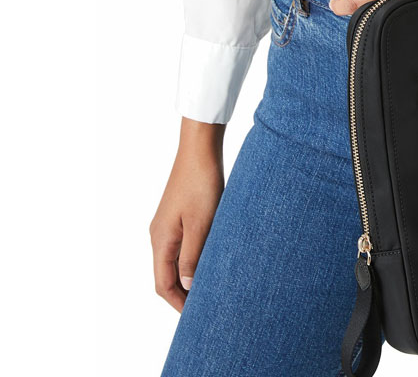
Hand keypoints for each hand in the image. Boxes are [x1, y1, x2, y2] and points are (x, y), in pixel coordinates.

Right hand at [149, 118, 225, 311]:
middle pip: (166, 274)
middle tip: (205, 305)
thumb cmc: (201, 183)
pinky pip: (181, 244)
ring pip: (174, 259)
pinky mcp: (179, 213)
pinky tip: (210, 258)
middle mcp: (159, 234)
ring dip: (189, 274)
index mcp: (160, 240)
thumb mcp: (201, 223)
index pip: (163, 284)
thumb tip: (187, 285)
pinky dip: (192, 257)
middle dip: (183, 292)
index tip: (195, 316)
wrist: (200, 149)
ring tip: (210, 285)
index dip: (178, 302)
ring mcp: (168, 223)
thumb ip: (192, 256)